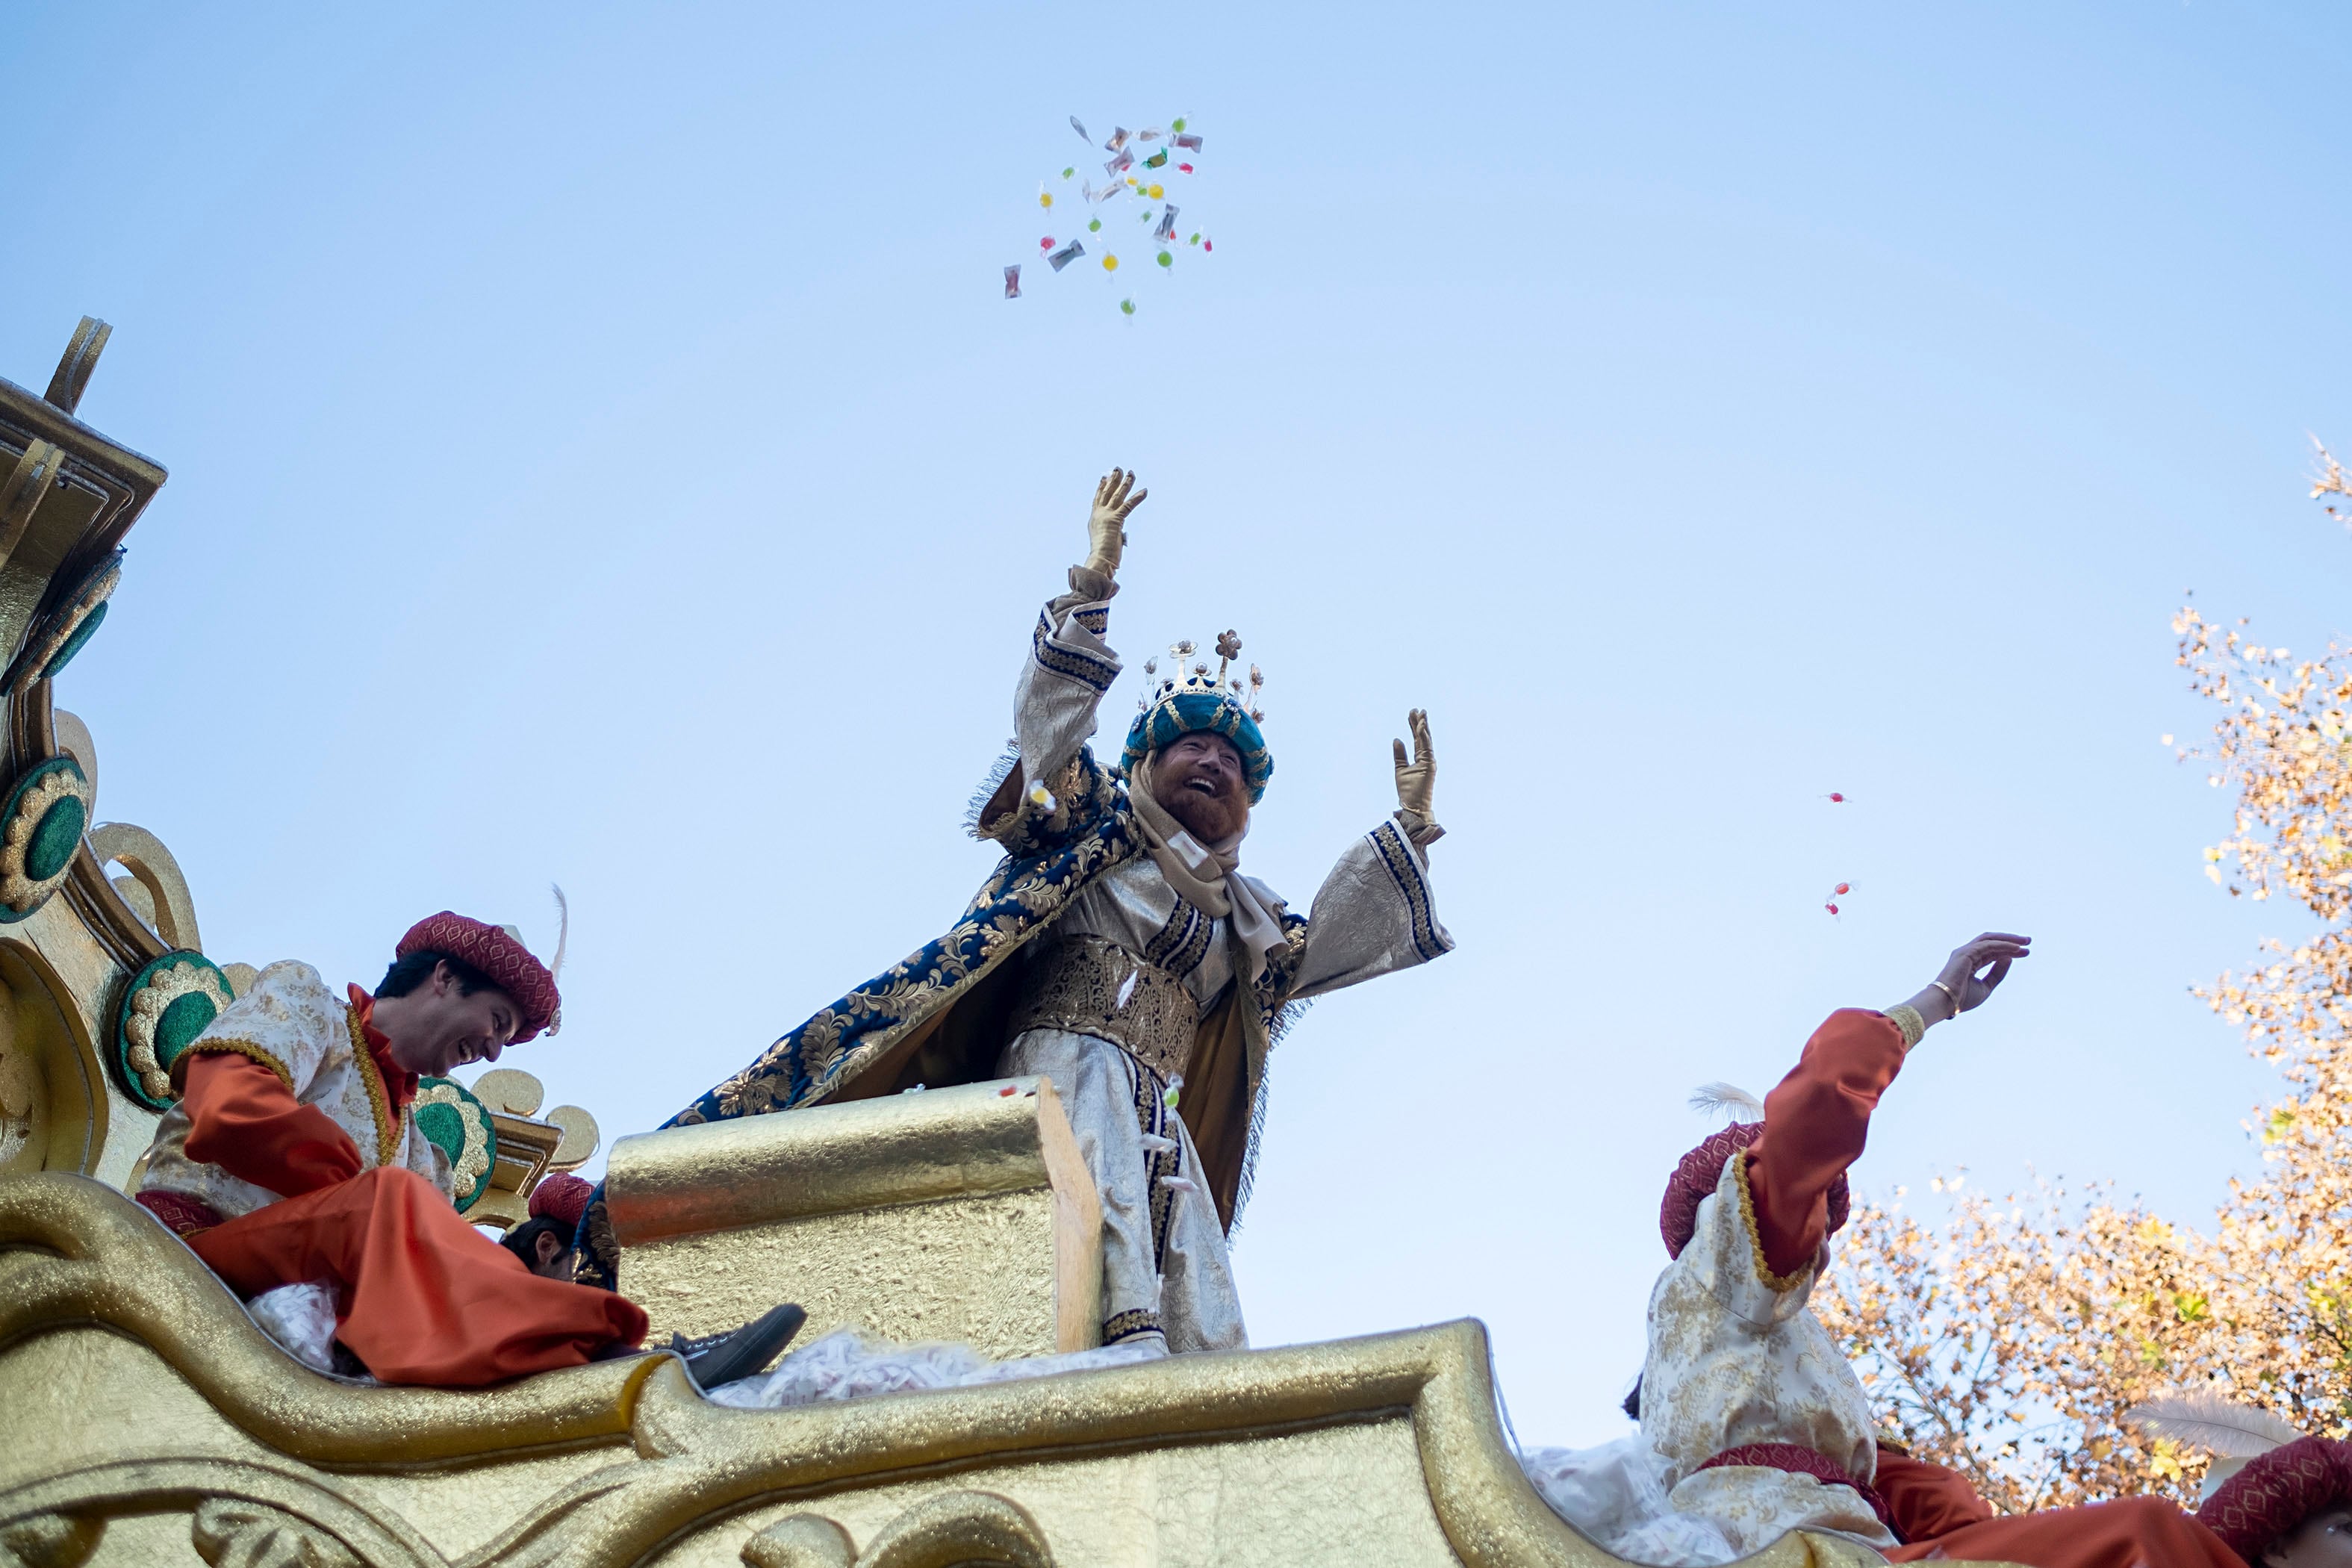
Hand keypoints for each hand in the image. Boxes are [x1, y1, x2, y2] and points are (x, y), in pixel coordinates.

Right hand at [1085, 468, 1147, 576]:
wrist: (1100, 560)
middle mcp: (1098, 514)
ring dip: (1126, 483)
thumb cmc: (1102, 556)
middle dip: (1113, 479)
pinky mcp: (1115, 519)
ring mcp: (1106, 515)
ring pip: (1117, 495)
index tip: (1104, 477)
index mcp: (1094, 518)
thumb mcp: (1105, 540)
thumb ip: (1111, 533)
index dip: (1101, 487)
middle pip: (1107, 492)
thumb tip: (1119, 534)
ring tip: (1131, 473)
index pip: (1098, 498)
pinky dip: (1137, 497)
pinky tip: (1144, 490)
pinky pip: (1128, 505)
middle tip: (1117, 468)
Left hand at [1392, 710, 1441, 843]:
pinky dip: (1424, 738)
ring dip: (1423, 727)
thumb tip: (1397, 739)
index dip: (1413, 726)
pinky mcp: (1430, 766)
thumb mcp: (1399, 769)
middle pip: (1423, 737)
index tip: (1411, 714)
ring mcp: (1430, 761)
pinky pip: (1427, 748)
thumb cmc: (1407, 791)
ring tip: (1420, 714)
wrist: (1413, 806)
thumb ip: (1399, 754)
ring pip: (1426, 740)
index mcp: (1420, 758)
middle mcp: (1426, 758)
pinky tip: (1421, 727)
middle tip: (1416, 709)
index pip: (1417, 739)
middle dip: (1419, 723)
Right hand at [1920, 931, 2031, 1022]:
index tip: (2026, 953)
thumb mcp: (1986, 986)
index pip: (1992, 952)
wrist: (1946, 1002)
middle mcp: (1967, 953)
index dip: (2009, 951)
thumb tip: (2009, 959)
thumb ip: (1997, 973)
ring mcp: (1965, 951)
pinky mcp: (1966, 952)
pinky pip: (1989, 945)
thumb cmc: (1963, 998)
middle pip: (1992, 942)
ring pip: (1990, 940)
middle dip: (2011, 941)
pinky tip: (2016, 948)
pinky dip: (2003, 945)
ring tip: (2026, 942)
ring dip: (2009, 939)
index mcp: (1970, 962)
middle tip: (2028, 941)